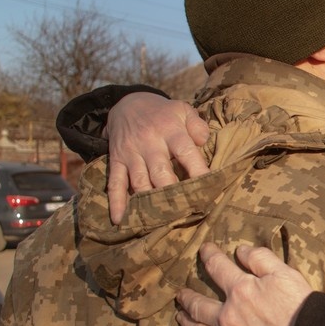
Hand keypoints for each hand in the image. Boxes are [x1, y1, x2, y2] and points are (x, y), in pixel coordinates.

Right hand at [106, 92, 210, 223]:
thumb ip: (197, 125)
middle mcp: (149, 143)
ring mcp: (131, 154)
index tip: (209, 189)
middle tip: (187, 212)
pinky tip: (120, 220)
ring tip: (162, 222)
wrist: (126, 103)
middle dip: (173, 194)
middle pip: (161, 172)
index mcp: (170, 130)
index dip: (197, 170)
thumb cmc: (163, 113)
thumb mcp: (182, 109)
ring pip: (140, 182)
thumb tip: (204, 142)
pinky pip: (115, 183)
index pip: (186, 151)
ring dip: (150, 203)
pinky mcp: (116, 161)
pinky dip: (117, 202)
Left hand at [175, 243, 313, 325]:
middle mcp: (226, 317)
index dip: (209, 256)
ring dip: (187, 324)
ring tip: (180, 318)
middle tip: (181, 294)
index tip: (204, 249)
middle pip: (199, 305)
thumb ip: (260, 258)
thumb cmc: (300, 307)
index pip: (218, 267)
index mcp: (239, 290)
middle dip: (188, 297)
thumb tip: (240, 251)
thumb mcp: (284, 272)